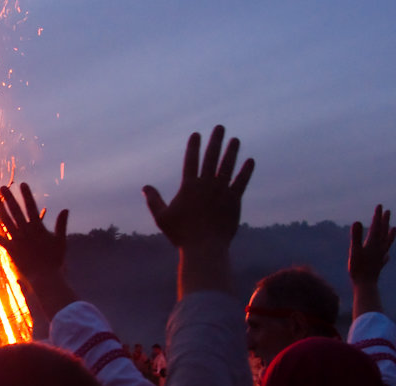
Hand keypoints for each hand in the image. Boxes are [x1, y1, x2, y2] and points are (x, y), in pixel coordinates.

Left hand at [0, 183, 76, 318]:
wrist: (45, 277)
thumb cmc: (55, 261)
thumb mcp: (61, 241)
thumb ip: (61, 225)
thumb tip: (65, 209)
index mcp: (38, 228)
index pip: (31, 207)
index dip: (26, 195)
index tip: (23, 184)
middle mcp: (26, 231)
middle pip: (16, 211)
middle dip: (9, 198)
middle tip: (3, 187)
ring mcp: (17, 240)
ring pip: (6, 221)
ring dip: (0, 209)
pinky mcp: (11, 249)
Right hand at [142, 125, 253, 249]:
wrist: (204, 247)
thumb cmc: (181, 234)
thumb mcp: (162, 217)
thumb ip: (153, 200)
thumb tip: (145, 187)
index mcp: (189, 187)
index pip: (191, 161)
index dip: (193, 146)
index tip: (196, 134)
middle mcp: (206, 185)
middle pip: (211, 158)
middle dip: (215, 141)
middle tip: (220, 127)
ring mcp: (221, 192)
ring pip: (227, 166)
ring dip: (231, 151)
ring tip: (235, 140)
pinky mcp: (234, 201)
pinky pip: (241, 182)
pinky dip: (246, 171)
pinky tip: (250, 161)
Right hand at [349, 204, 395, 285]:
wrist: (365, 285)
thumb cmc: (358, 268)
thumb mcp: (354, 251)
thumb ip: (356, 236)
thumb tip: (356, 221)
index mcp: (373, 243)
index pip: (376, 226)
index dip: (377, 216)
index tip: (380, 206)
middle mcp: (379, 248)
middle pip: (383, 232)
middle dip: (385, 221)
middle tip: (387, 211)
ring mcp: (380, 257)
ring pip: (387, 243)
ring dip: (390, 235)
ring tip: (394, 229)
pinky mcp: (379, 265)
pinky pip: (385, 257)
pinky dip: (386, 253)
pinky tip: (387, 255)